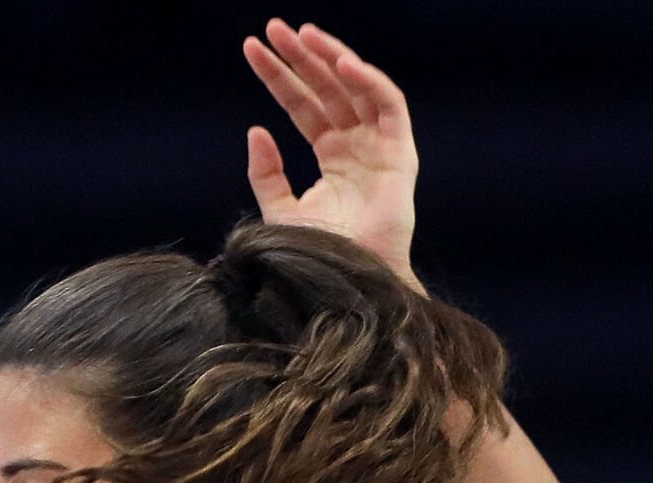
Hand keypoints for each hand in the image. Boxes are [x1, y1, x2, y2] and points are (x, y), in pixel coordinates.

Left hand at [243, 19, 419, 286]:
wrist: (349, 284)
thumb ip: (267, 173)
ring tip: (302, 35)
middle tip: (272, 29)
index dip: (279, 78)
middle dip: (301, 57)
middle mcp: (357, 144)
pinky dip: (368, 81)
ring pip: (356, 87)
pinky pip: (388, 104)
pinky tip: (341, 64)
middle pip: (326, 89)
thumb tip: (255, 130)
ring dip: (331, 57)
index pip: (302, 105)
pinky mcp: (400, 153)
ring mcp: (379, 146)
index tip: (252, 50)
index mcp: (331, 155)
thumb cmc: (320, 255)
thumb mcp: (280, 211)